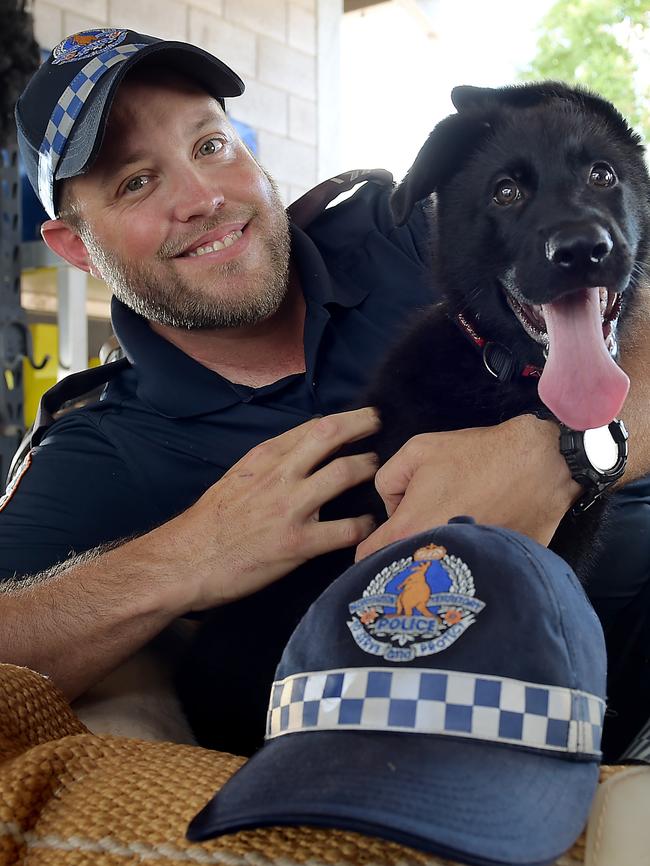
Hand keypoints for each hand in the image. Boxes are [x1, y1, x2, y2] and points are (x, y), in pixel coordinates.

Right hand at [172, 407, 379, 609]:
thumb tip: (300, 447)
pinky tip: (370, 526)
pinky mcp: (298, 543)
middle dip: (362, 424)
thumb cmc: (210, 522)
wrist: (186, 560)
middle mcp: (280, 475)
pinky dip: (364, 525)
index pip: (311, 426)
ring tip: (379, 472)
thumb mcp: (237, 478)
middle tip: (379, 424)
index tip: (359, 419)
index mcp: (264, 458)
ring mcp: (291, 508)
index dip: (342, 419)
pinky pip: (345, 529)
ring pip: (344, 473)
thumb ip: (268, 463)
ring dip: (368, 469)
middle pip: (331, 436)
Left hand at [355, 414, 580, 559]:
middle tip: (414, 537)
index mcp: (409, 529)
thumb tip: (393, 507)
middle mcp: (435, 557)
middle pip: (401, 571)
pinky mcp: (491, 571)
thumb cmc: (479, 456)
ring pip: (434, 574)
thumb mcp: (418, 450)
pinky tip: (475, 539)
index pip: (366, 561)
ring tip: (450, 534)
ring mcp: (464, 568)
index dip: (365, 553)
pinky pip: (467, 573)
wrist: (540, 465)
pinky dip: (466, 562)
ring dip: (435, 560)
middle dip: (400, 558)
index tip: (375, 547)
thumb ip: (387, 479)